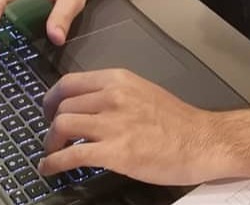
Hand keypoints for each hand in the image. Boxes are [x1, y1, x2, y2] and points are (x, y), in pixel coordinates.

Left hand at [39, 70, 231, 185]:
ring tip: (51, 153)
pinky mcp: (114, 152)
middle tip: (52, 137)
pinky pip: (71, 156)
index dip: (51, 98)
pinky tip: (49, 169)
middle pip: (62, 106)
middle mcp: (112, 97)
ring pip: (61, 127)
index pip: (69, 82)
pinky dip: (53, 163)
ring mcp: (112, 124)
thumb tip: (90, 105)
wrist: (201, 141)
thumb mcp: (143, 93)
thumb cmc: (179, 122)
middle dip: (50, 125)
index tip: (48, 110)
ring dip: (50, 144)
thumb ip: (116, 94)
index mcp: (119, 80)